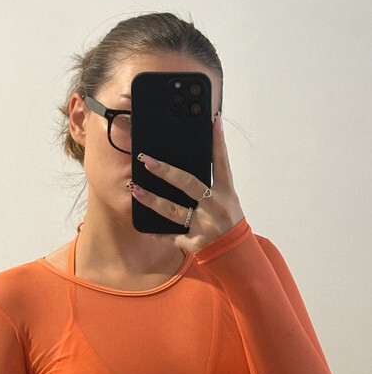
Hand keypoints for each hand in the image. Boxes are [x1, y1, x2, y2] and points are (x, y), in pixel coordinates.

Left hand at [130, 113, 244, 253]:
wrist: (236, 252)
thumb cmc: (230, 221)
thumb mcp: (228, 198)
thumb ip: (214, 181)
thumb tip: (199, 157)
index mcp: (226, 193)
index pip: (221, 162)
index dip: (217, 141)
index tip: (212, 121)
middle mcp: (214, 206)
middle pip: (188, 184)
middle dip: (166, 172)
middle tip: (147, 160)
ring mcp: (204, 225)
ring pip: (173, 211)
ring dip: (152, 200)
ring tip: (136, 189)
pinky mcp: (195, 242)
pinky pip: (173, 237)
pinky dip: (160, 234)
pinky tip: (146, 228)